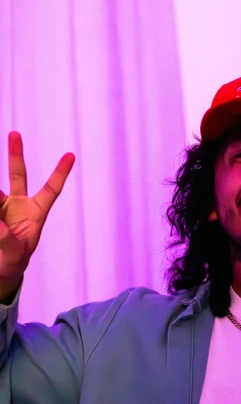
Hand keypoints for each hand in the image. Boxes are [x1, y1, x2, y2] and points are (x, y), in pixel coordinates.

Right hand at [0, 132, 74, 285]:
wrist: (0, 268)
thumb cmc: (14, 261)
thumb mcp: (16, 255)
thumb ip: (8, 240)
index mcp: (36, 212)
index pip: (51, 190)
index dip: (60, 173)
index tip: (71, 155)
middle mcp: (18, 204)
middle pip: (18, 175)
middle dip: (16, 154)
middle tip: (15, 134)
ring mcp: (1, 206)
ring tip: (0, 210)